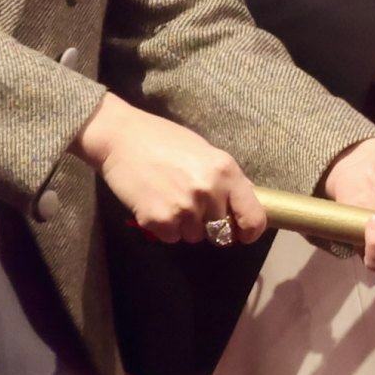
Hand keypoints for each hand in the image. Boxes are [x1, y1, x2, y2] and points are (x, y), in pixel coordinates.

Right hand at [77, 93, 263, 244]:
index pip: (253, 218)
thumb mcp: (206, 153)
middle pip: (220, 231)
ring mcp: (185, 207)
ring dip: (183, 225)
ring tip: (168, 198)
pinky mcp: (159, 219)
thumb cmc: (164, 140)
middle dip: (207, 223)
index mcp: (227, 172)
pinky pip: (171, 238)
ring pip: (194, 236)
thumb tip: (245, 203)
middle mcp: (210, 191)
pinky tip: (153, 204)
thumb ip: (227, 179)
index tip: (242, 234)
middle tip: (188, 204)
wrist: (120, 137)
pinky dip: (163, 227)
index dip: (249, 231)